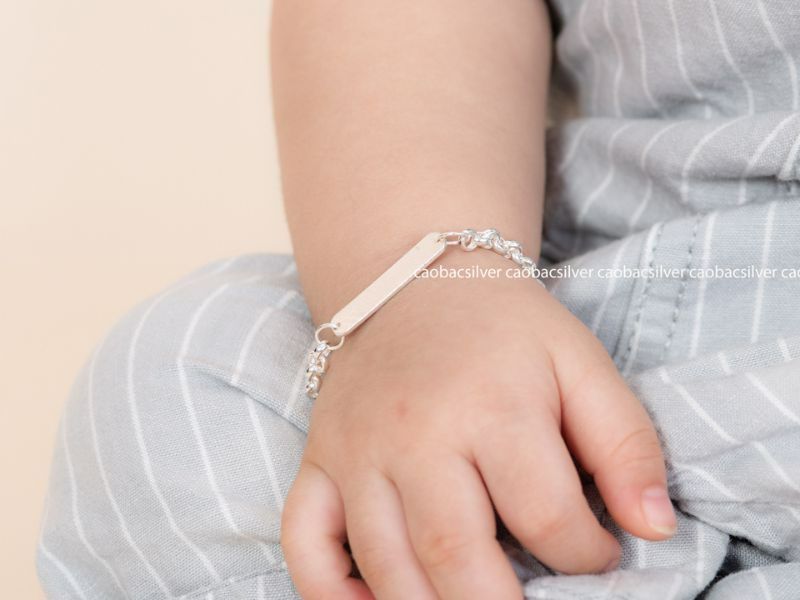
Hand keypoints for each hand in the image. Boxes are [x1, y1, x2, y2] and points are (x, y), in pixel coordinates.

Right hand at [282, 251, 675, 598]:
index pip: (547, 518)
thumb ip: (627, 443)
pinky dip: (328, 591)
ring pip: (384, 566)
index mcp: (492, 407)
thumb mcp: (580, 364)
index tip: (598, 554)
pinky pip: (303, 539)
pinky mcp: (319, 459)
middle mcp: (414, 435)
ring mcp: (355, 450)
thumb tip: (655, 528)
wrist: (413, 280)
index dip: (588, 557)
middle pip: (456, 558)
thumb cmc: (504, 328)